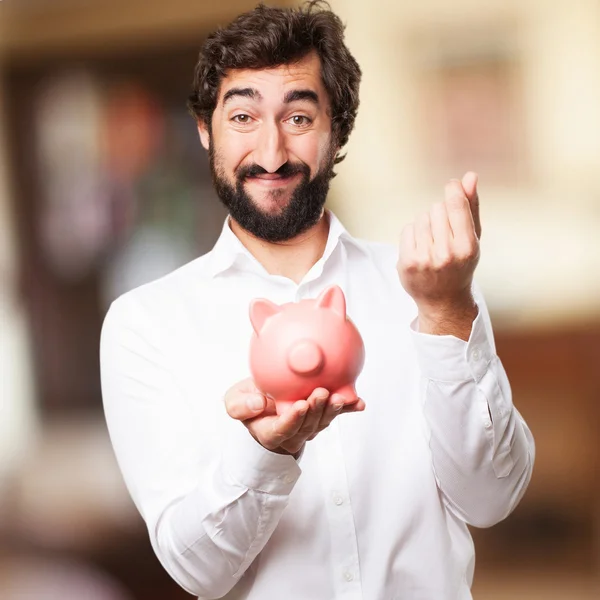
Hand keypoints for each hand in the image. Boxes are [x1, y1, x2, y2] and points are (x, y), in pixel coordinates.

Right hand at [224, 378, 365, 456]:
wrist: (264, 403)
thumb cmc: (250, 401)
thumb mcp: (235, 402)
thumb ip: (241, 406)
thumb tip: (258, 405)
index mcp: (270, 432)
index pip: (282, 429)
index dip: (292, 420)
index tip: (298, 406)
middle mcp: (293, 433)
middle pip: (307, 426)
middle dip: (316, 410)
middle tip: (320, 393)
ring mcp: (309, 427)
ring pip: (323, 421)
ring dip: (333, 410)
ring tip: (340, 396)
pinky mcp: (322, 416)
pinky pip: (336, 414)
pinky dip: (349, 408)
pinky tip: (358, 403)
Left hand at [397, 172, 480, 338]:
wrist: (443, 300)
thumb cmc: (460, 264)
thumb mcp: (472, 238)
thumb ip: (471, 206)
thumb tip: (469, 176)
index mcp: (467, 247)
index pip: (456, 205)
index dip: (453, 190)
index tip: (451, 186)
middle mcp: (446, 254)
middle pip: (436, 208)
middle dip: (440, 214)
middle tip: (444, 234)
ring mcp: (425, 259)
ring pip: (421, 218)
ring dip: (426, 225)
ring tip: (433, 243)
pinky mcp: (407, 262)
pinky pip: (407, 229)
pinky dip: (413, 235)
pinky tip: (420, 248)